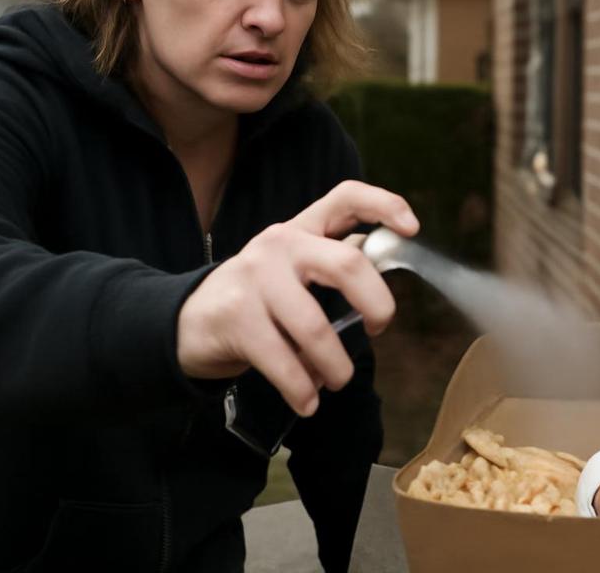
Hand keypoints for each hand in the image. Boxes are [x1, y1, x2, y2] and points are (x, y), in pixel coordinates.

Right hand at [175, 180, 418, 415]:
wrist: (188, 321)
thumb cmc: (257, 299)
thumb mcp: (293, 272)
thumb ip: (333, 273)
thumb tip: (381, 301)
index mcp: (302, 229)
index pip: (345, 198)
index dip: (384, 206)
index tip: (411, 229)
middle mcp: (280, 244)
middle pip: (346, 264)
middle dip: (376, 304)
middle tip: (378, 329)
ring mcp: (255, 277)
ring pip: (315, 327)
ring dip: (336, 365)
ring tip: (337, 380)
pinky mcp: (237, 316)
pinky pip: (284, 360)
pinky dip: (302, 389)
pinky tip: (307, 401)